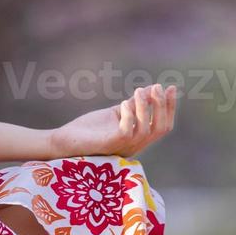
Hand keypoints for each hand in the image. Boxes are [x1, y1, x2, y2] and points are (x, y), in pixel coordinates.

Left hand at [48, 84, 176, 158]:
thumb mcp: (115, 114)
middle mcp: (134, 146)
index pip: (162, 126)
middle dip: (163, 106)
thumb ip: (133, 105)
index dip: (170, 107)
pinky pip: (126, 132)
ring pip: (146, 131)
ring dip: (146, 108)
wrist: (64, 141)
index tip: (172, 87)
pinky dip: (129, 116)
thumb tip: (151, 89)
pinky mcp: (110, 145)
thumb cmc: (89, 129)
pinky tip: (124, 103)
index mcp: (138, 139)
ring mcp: (123, 147)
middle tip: (158, 87)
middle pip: (160, 129)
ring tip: (140, 90)